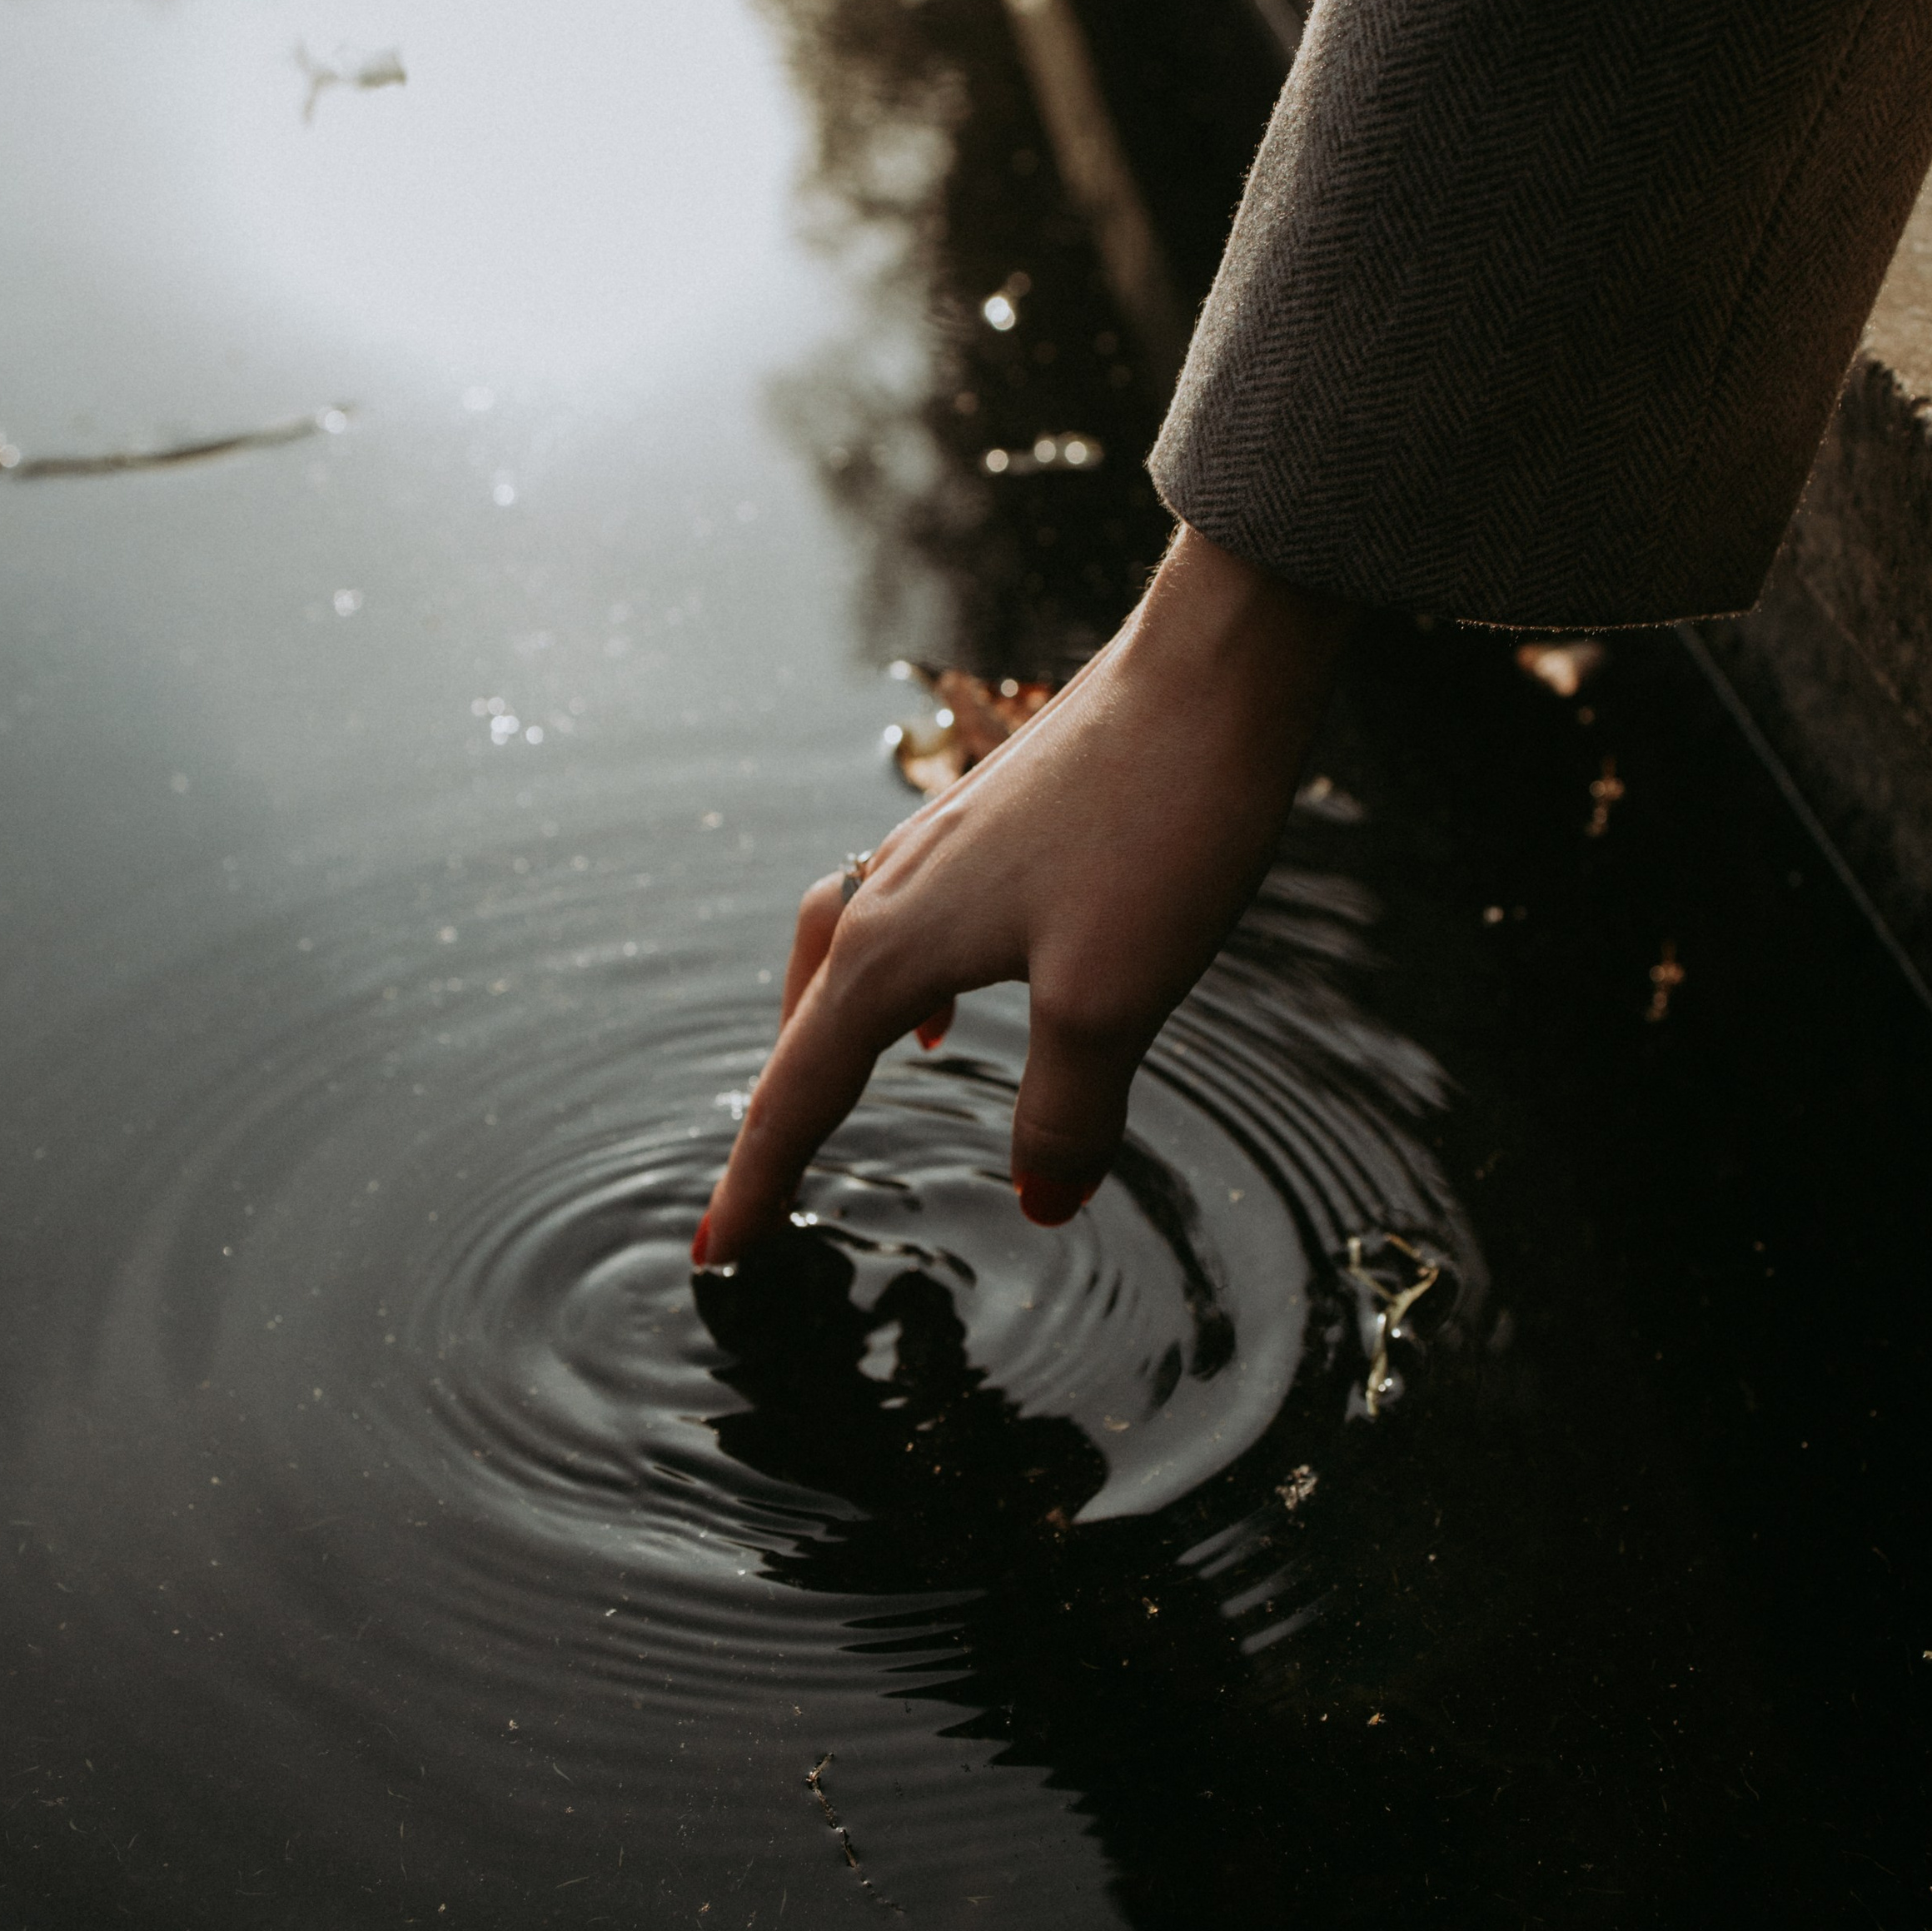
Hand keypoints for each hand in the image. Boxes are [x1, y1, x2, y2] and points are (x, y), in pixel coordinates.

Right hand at [694, 527, 1349, 1263]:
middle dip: (776, 1120)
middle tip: (752, 1205)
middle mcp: (887, 894)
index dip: (761, 1181)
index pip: (801, 1090)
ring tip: (821, 1099)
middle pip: (802, 1030)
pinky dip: (889, 984)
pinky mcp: (987, 825)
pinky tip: (944, 1009)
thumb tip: (1043, 1200)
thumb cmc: (1158, 825)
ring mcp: (934, 850)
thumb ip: (1065, 1113)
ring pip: (843, 965)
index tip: (720, 1256)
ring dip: (822, 1042)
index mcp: (891, 949)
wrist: (1211, 674)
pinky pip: (898, 923)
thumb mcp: (1111, 998)